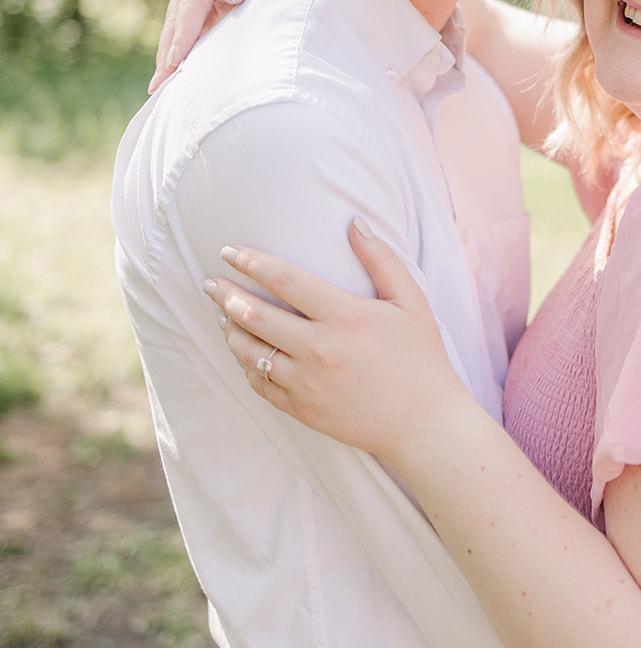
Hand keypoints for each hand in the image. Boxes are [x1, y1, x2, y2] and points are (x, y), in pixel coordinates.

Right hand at [148, 0, 292, 92]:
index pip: (191, 5)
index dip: (183, 35)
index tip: (175, 61)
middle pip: (176, 19)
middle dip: (167, 53)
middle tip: (159, 86)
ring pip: (176, 26)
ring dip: (168, 55)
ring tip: (160, 87)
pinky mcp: (200, 0)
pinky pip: (186, 27)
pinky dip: (179, 49)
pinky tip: (175, 72)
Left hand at [203, 225, 471, 460]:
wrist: (423, 424)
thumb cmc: (421, 358)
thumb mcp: (411, 302)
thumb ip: (382, 259)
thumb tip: (355, 223)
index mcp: (344, 316)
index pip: (285, 280)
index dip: (252, 262)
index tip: (229, 251)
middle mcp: (319, 348)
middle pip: (255, 314)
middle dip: (226, 294)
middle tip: (210, 283)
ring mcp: (306, 382)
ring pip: (250, 351)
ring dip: (230, 329)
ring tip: (222, 314)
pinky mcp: (302, 409)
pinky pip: (260, 383)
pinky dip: (246, 364)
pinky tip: (243, 351)